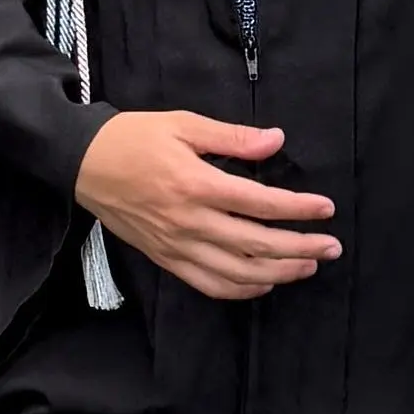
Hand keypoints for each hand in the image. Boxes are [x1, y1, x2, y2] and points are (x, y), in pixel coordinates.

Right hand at [72, 109, 340, 301]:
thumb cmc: (132, 138)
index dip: (298, 209)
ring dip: (279, 273)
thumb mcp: (182, 124)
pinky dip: (242, 289)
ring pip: (238, 272)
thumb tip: (276, 141)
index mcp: (195, 183)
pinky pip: (209, 284)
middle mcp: (189, 221)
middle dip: (301, 247)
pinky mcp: (165, 258)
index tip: (326, 209)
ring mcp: (176, 245)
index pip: (260, 203)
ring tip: (308, 265)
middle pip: (257, 244)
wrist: (81, 163)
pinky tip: (264, 282)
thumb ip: (231, 136)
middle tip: (331, 246)